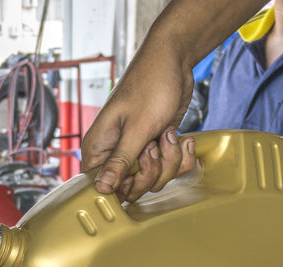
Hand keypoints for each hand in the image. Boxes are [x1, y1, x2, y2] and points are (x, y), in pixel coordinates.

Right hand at [81, 42, 198, 200]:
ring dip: (170, 161)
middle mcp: (115, 152)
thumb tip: (102, 189)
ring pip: (154, 180)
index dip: (123, 187)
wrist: (174, 61)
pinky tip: (183, 139)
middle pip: (132, 189)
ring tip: (168, 133)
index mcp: (99, 148)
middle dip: (152, 172)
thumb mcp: (137, 128)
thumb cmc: (150, 85)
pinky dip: (181, 157)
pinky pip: (169, 169)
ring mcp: (137, 151)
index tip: (137, 172)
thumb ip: (120, 162)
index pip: (102, 187)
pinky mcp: (156, 148)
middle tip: (154, 146)